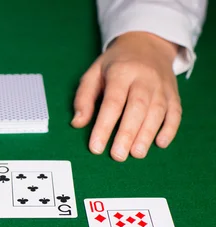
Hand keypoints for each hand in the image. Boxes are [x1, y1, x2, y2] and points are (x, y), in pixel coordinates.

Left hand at [72, 31, 180, 160]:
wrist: (147, 44)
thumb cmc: (115, 64)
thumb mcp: (94, 73)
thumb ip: (84, 98)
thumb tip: (77, 123)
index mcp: (121, 72)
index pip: (112, 102)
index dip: (104, 126)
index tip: (96, 147)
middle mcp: (144, 78)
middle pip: (137, 107)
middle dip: (127, 133)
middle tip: (118, 155)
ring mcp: (162, 86)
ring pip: (158, 111)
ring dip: (147, 134)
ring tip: (136, 154)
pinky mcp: (174, 93)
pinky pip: (175, 112)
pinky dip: (170, 129)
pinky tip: (160, 144)